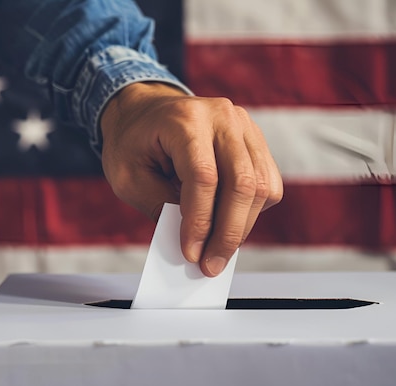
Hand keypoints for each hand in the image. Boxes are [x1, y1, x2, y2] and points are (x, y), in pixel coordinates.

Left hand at [100, 82, 282, 276]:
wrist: (145, 110)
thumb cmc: (133, 142)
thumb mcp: (128, 177)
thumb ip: (159, 206)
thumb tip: (195, 242)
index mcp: (185, 119)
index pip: (204, 177)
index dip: (200, 222)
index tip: (191, 253)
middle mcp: (222, 116)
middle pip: (242, 183)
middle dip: (227, 233)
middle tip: (211, 265)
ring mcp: (244, 126)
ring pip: (261, 187)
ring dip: (241, 227)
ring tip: (217, 250)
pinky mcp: (255, 140)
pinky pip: (268, 183)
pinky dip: (252, 211)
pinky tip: (227, 222)